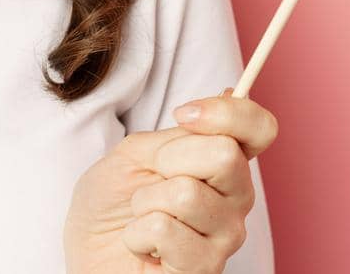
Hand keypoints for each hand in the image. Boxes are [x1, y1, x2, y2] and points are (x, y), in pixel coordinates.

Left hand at [63, 88, 277, 273]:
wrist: (88, 252)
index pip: (260, 128)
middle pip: (226, 155)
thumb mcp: (138, 152)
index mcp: (225, 164)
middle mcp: (236, 200)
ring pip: (187, 194)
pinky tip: (143, 247)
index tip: (183, 115)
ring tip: (143, 217)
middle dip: (169, 159)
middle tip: (152, 180)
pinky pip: (164, 230)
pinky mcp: (204, 270)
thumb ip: (181, 134)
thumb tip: (229, 93)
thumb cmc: (112, 202)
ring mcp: (225, 238)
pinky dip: (136, 234)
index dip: (227, 113)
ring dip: (145, 202)